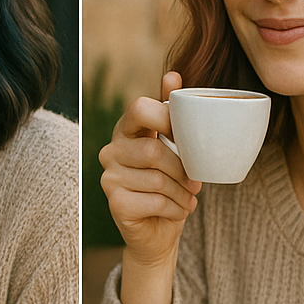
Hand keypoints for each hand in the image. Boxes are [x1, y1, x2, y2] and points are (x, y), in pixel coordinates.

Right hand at [98, 72, 201, 303]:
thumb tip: (173, 74)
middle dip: (183, 169)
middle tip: (195, 181)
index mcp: (127, 129)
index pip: (140, 109)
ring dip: (183, 192)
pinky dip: (177, 208)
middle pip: (154, 150)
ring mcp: (108, 177)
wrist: (160, 229)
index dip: (167, 119)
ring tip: (188, 198)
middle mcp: (111, 150)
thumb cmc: (171, 183)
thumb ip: (175, 113)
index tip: (186, 137)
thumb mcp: (178, 146)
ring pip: (158, 178)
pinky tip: (178, 211)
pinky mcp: (115, 203)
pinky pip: (156, 201)